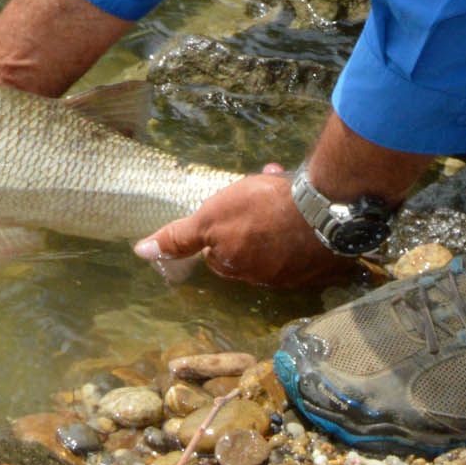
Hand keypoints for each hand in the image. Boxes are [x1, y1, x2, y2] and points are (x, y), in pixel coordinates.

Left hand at [134, 165, 361, 288]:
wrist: (321, 209)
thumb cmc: (260, 210)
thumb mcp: (210, 217)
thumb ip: (179, 236)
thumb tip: (141, 252)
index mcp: (238, 267)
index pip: (216, 254)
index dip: (218, 229)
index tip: (228, 207)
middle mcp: (266, 277)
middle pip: (248, 248)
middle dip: (247, 223)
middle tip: (256, 194)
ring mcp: (297, 272)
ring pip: (277, 242)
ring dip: (275, 219)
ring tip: (281, 186)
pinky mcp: (324, 262)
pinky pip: (307, 241)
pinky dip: (302, 224)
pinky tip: (307, 203)